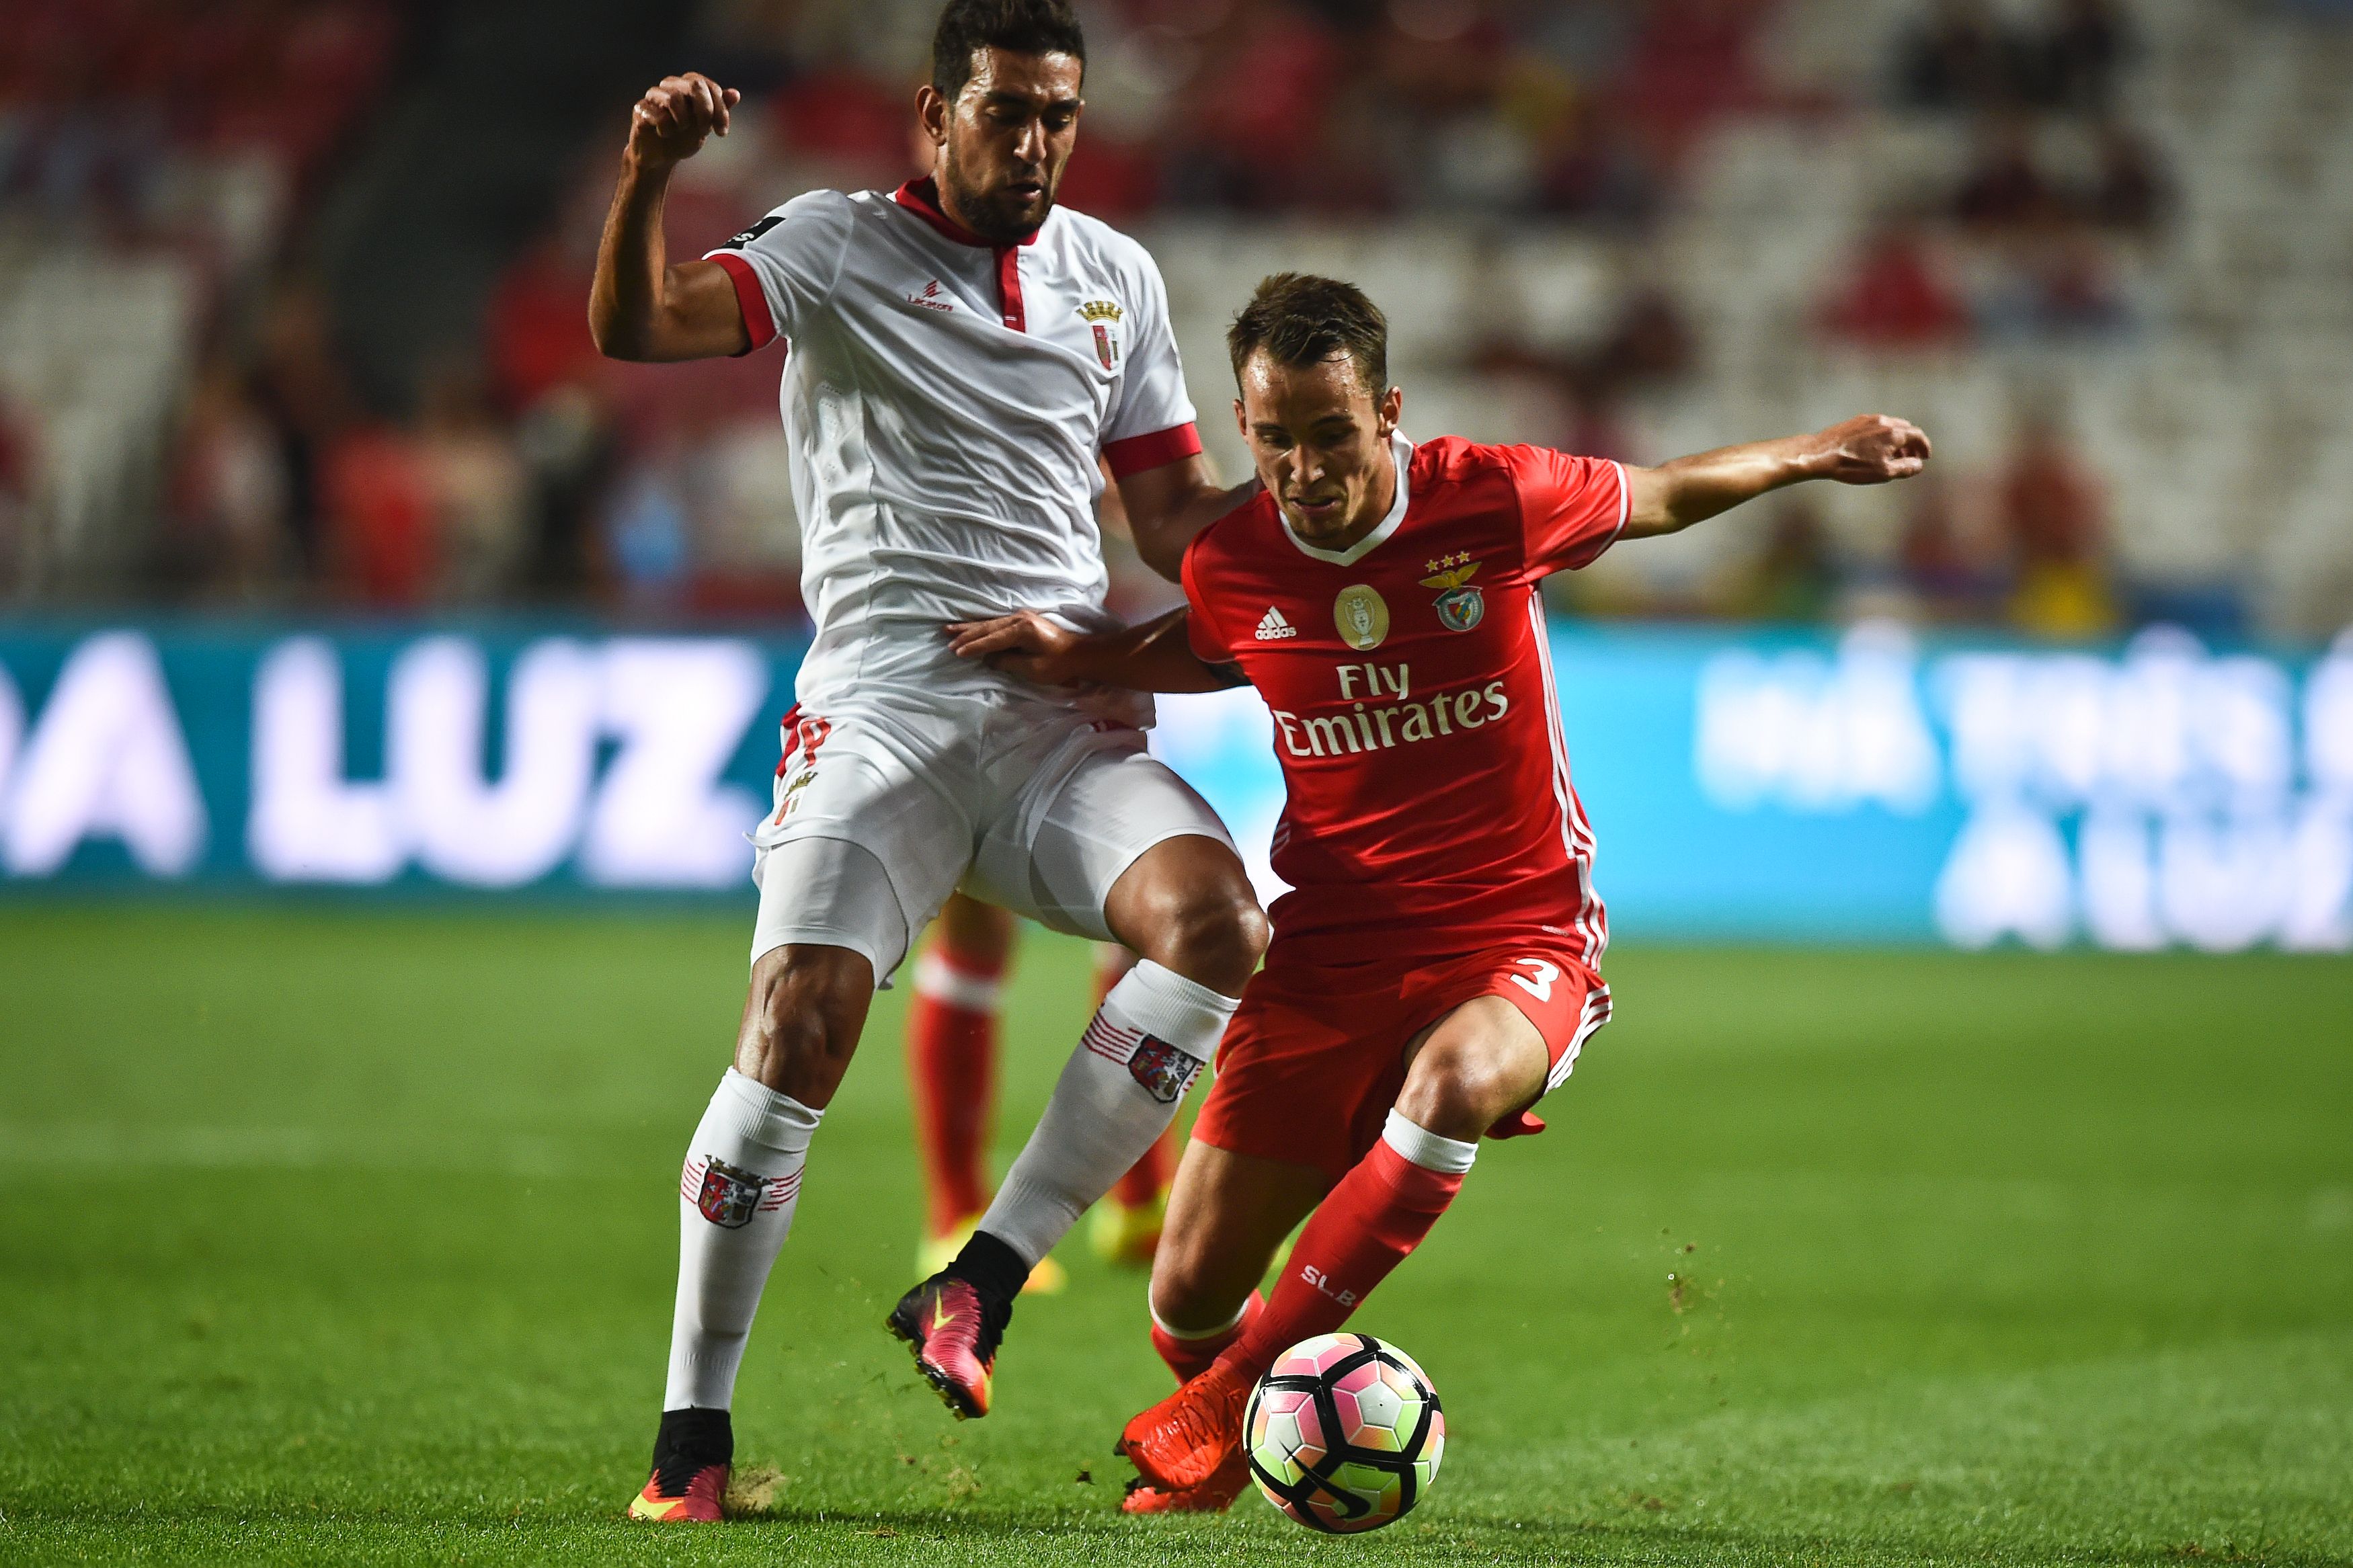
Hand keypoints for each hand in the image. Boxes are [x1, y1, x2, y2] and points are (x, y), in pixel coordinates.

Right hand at [627, 74, 740, 168]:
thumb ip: (720, 109)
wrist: (660, 157)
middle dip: (705, 111)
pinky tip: (663, 134)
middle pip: (694, 85)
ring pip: (674, 99)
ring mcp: (654, 95)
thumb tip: (735, 94)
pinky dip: (666, 130)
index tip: (721, 132)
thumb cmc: (683, 137)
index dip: (720, 109)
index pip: (709, 86)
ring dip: (684, 122)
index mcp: (688, 85)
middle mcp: (670, 84)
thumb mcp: (706, 125)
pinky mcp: (640, 109)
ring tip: (681, 131)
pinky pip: (659, 117)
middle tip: (704, 131)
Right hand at [944, 611, 1083, 684]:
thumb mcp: (1033, 669)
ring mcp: (1021, 618)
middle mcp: (1019, 619)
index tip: (956, 653)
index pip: (991, 639)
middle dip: (965, 634)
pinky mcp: (1022, 621)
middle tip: (945, 638)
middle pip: (987, 627)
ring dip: (969, 627)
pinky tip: (970, 627)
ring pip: (989, 623)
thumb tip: (988, 660)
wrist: (1079, 653)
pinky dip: (981, 626)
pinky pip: (996, 623)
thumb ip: (1008, 662)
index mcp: (1022, 630)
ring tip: (949, 628)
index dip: (973, 647)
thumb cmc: (1059, 664)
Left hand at [1812, 414, 1931, 484]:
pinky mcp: (1855, 421)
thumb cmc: (1851, 466)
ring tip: (1892, 455)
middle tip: (1909, 457)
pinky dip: (1883, 435)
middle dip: (1911, 444)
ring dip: (1896, 439)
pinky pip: (1876, 426)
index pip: (1918, 436)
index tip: (1925, 456)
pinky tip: (1874, 448)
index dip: (1924, 446)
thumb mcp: (1883, 472)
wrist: (1820, 454)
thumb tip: (1918, 465)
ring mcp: (1869, 419)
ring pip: (1891, 426)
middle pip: (1905, 429)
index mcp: (1894, 433)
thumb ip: (1905, 468)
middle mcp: (1884, 421)